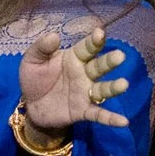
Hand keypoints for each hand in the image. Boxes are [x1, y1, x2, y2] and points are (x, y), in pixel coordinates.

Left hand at [19, 25, 130, 140]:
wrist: (30, 105)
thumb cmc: (35, 78)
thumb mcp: (32, 60)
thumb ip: (42, 47)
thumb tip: (54, 36)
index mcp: (74, 58)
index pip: (87, 48)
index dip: (94, 41)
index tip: (100, 33)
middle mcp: (84, 74)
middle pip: (100, 66)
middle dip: (110, 61)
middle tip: (120, 56)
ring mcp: (86, 93)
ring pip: (102, 89)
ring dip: (113, 88)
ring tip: (123, 85)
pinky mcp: (83, 111)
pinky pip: (99, 114)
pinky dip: (111, 118)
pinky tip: (123, 122)